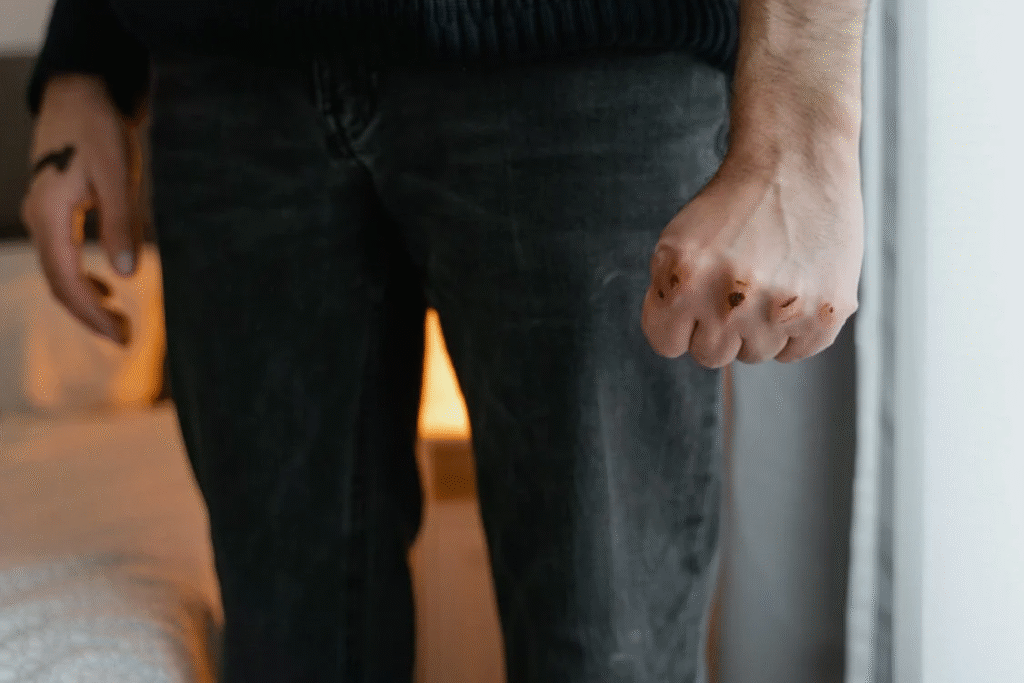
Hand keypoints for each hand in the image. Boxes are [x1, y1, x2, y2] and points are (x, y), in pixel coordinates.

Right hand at [20, 74, 144, 345]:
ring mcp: (42, 214)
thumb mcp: (117, 176)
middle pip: (58, 283)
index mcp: (50, 215)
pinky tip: (106, 285)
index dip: (92, 314)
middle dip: (89, 314)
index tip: (121, 336)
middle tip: (124, 338)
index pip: (67, 281)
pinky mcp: (53, 209)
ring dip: (85, 298)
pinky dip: (82, 277)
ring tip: (118, 319)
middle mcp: (39, 219)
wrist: (79, 94)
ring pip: (58, 272)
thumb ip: (121, 225)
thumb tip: (126, 275)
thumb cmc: (99, 131)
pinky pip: (61, 255)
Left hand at [641, 146, 863, 366]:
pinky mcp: (824, 315)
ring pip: (756, 354)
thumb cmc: (731, 206)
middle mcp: (730, 303)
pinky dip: (795, 328)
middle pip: (711, 355)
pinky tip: (797, 286)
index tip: (696, 295)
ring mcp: (780, 312)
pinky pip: (796, 352)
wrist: (796, 161)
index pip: (668, 344)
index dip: (680, 320)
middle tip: (736, 282)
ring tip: (771, 276)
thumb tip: (680, 342)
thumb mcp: (674, 242)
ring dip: (758, 325)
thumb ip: (665, 297)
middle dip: (718, 325)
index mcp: (684, 282)